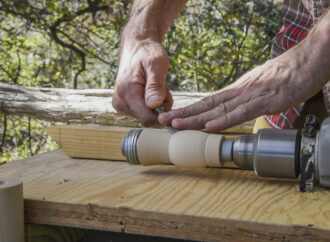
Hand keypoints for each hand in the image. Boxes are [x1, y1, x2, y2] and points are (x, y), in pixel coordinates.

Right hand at [113, 40, 172, 125]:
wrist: (137, 47)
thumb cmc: (148, 53)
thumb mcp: (156, 64)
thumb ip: (155, 85)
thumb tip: (154, 105)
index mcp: (127, 92)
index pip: (146, 119)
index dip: (162, 117)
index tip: (170, 103)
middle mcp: (120, 102)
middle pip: (148, 118)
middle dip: (160, 108)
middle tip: (163, 88)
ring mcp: (121, 105)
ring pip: (147, 116)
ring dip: (158, 105)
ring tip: (158, 86)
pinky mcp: (124, 106)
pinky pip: (144, 112)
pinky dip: (152, 104)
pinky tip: (153, 90)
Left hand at [159, 57, 321, 131]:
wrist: (307, 61)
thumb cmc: (284, 74)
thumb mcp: (258, 87)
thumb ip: (244, 99)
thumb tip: (232, 109)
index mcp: (237, 91)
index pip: (208, 102)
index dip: (189, 110)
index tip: (172, 116)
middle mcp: (239, 93)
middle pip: (206, 106)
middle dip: (183, 114)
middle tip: (162, 120)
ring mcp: (251, 97)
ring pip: (219, 110)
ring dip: (196, 119)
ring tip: (176, 124)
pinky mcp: (267, 101)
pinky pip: (242, 113)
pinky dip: (225, 120)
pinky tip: (210, 127)